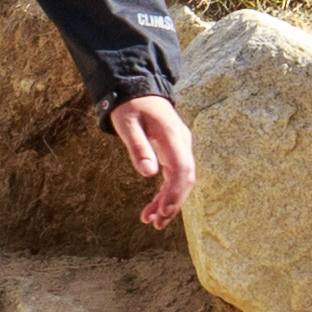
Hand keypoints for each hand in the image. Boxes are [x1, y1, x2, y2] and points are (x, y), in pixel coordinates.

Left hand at [110, 93, 196, 230]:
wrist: (138, 88)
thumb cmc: (130, 105)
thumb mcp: (126, 123)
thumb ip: (137, 147)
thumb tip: (148, 174)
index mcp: (171, 135)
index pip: (181, 168)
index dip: (175, 192)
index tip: (164, 211)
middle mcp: (181, 142)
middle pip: (185, 178)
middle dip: (172, 203)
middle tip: (156, 224)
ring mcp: (180, 146)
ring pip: (180, 180)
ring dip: (169, 201)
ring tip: (151, 221)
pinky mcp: (175, 150)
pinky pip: (175, 175)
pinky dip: (166, 192)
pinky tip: (154, 207)